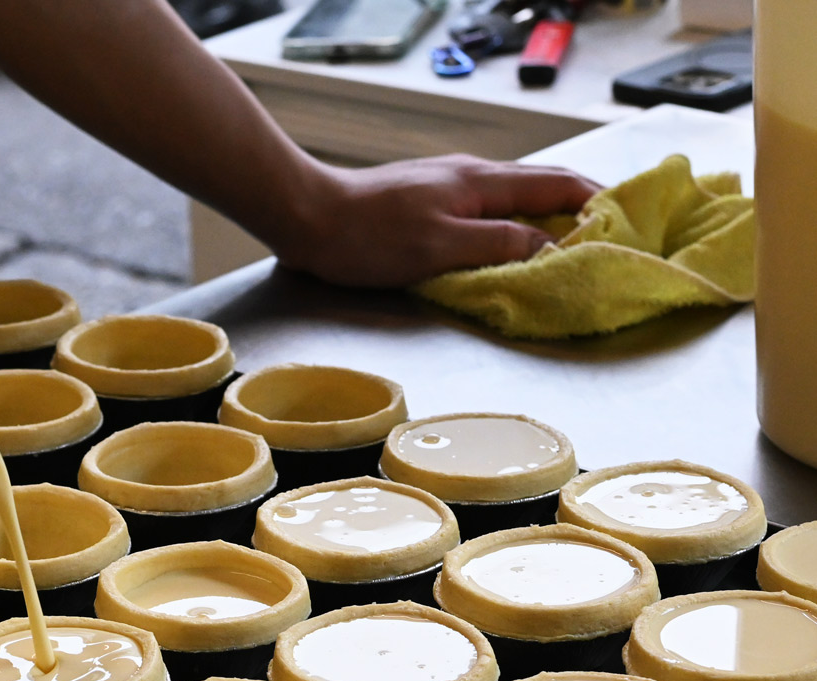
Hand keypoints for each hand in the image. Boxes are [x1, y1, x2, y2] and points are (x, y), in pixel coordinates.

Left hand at [275, 154, 598, 287]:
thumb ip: (500, 243)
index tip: (631, 224)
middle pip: (545, 185)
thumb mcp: (441, 245)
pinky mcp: (428, 202)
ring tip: (573, 243)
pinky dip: (515, 224)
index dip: (600, 203)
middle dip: (584, 205)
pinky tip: (512, 244)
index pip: (561, 186)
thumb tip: (552, 247)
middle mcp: (473, 176)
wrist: (308, 217)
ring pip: (516, 197)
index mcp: (484, 182)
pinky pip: (488, 210)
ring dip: (550, 216)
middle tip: (615, 232)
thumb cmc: (368, 235)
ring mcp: (450, 186)